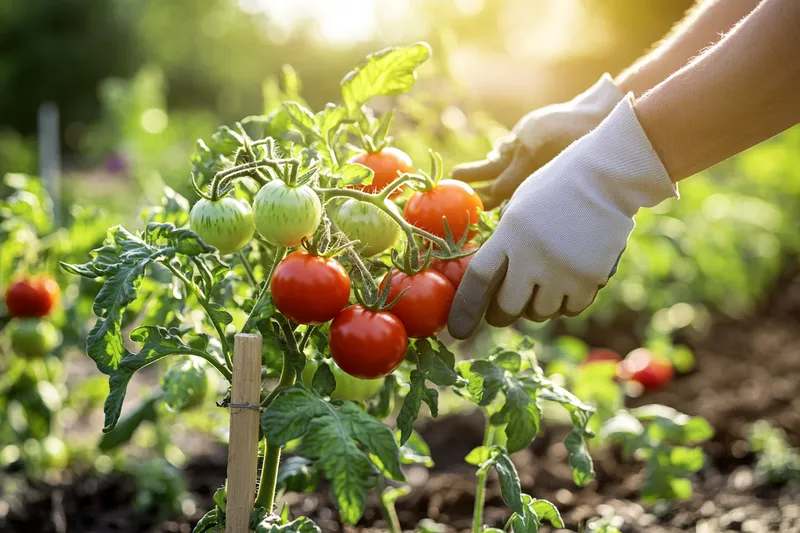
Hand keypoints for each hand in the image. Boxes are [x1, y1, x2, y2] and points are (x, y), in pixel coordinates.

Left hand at [447, 97, 677, 338]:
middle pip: (506, 307)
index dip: (465, 309)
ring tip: (545, 281)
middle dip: (502, 313)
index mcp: (508, 235)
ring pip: (539, 313)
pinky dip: (565, 303)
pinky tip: (568, 281)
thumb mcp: (518, 209)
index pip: (477, 281)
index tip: (459, 330)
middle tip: (506, 306)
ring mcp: (562, 271)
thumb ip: (503, 243)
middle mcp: (532, 257)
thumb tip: (488, 282)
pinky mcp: (589, 279)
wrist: (605, 177)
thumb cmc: (555, 188)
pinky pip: (569, 309)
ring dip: (537, 306)